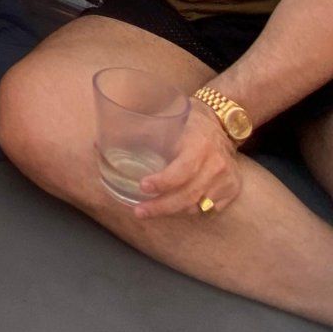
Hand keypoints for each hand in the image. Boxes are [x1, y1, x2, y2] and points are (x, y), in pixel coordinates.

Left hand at [134, 102, 242, 219]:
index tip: (142, 186)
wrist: (223, 123)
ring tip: (150, 210)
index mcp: (200, 145)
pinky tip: (174, 209)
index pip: (182, 171)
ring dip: (172, 211)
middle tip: (139, 211)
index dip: (162, 182)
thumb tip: (99, 145)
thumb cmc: (189, 121)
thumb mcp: (168, 120)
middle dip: (161, 206)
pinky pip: (209, 209)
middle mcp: (216, 164)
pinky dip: (190, 211)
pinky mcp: (233, 189)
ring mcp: (227, 179)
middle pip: (188, 195)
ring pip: (197, 205)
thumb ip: (140, 133)